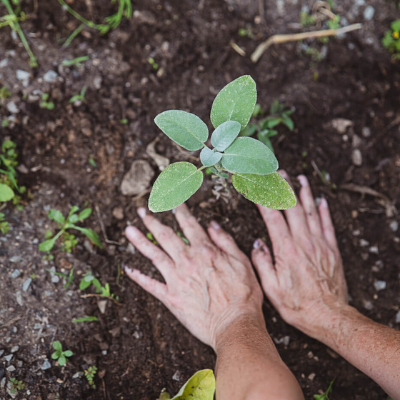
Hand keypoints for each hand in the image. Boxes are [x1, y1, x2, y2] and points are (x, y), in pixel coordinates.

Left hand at [125, 204, 263, 349]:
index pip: (189, 225)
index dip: (180, 211)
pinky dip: (138, 277)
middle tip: (141, 212)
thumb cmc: (243, 295)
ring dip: (140, 241)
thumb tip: (212, 224)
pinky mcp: (170, 298)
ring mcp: (176, 279)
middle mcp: (187, 261)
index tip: (173, 203)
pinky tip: (128, 269)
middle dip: (153, 221)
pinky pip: (150, 284)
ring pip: (154, 255)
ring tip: (128, 230)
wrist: (235, 324)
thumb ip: (225, 241)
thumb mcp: (242, 262)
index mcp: (205, 251)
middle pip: (166, 236)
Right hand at [251, 172, 348, 337]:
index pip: (272, 216)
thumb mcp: (271, 288)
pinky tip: (321, 200)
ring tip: (300, 178)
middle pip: (292, 208)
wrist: (329, 316)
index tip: (255, 185)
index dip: (263, 198)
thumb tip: (257, 243)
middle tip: (278, 172)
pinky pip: (327, 225)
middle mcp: (303, 242)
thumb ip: (262, 262)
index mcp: (286, 250)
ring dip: (305, 193)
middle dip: (284, 187)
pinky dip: (324, 210)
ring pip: (311, 211)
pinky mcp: (332, 250)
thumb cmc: (297, 305)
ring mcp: (319, 244)